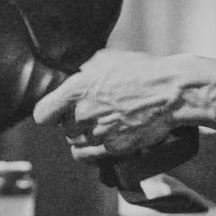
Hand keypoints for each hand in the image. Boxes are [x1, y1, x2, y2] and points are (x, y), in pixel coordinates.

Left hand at [32, 49, 184, 160]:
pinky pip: (90, 156)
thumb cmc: (143, 72)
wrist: (172, 93)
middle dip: (74, 121)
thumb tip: (78, 75)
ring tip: (100, 125)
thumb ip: (85, 71)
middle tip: (92, 113)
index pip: (43, 114)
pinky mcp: (113, 148)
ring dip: (84, 137)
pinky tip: (101, 140)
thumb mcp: (107, 59)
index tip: (56, 112)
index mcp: (76, 90)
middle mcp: (83, 115)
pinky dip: (93, 150)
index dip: (50, 113)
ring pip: (75, 143)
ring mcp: (98, 134)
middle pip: (64, 128)